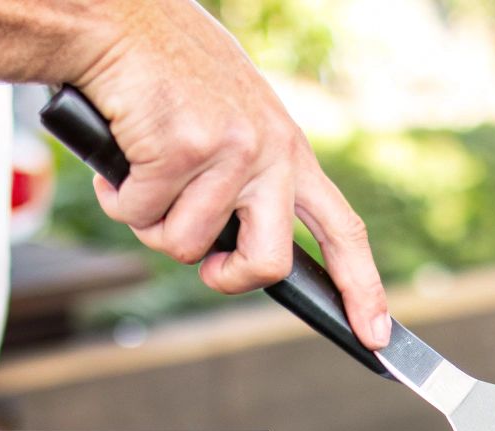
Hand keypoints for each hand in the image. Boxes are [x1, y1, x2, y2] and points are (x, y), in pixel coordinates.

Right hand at [68, 0, 391, 348]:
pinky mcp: (181, 151)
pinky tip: (121, 152)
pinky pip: (139, 213)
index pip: (342, 228)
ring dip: (148, 219)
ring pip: (183, 245)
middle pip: (267, 263)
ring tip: (142, 169)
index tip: (376, 334)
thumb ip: (246, 177)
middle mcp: (269, 152)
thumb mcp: (232, 121)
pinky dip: (117, 194)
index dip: (363, 287)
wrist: (121, 19)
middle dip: (226, 277)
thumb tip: (230, 244)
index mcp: (289, 149)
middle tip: (202, 262)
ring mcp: (229, 152)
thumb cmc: (168, 73)